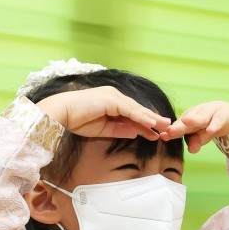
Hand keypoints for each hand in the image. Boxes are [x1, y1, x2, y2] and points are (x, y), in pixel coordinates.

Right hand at [36, 86, 168, 139]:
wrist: (59, 114)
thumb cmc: (76, 121)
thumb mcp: (104, 129)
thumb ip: (120, 129)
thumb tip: (136, 133)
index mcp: (112, 102)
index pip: (134, 114)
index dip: (147, 123)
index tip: (158, 133)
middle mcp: (114, 97)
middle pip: (138, 110)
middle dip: (154, 119)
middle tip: (169, 127)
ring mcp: (112, 96)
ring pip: (136, 109)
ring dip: (151, 118)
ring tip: (165, 126)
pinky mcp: (110, 99)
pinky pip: (129, 109)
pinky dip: (141, 116)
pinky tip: (151, 123)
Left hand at [161, 101, 228, 153]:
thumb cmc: (210, 125)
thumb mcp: (202, 136)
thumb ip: (195, 142)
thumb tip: (191, 151)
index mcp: (188, 120)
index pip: (178, 127)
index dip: (171, 131)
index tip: (163, 137)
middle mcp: (197, 115)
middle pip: (187, 121)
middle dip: (179, 126)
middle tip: (170, 131)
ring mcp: (209, 113)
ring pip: (201, 118)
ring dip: (194, 120)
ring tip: (186, 123)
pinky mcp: (222, 115)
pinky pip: (217, 121)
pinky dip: (214, 125)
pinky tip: (210, 130)